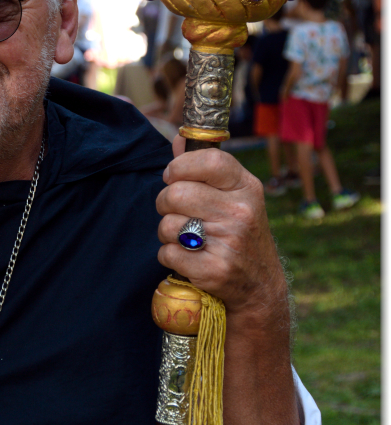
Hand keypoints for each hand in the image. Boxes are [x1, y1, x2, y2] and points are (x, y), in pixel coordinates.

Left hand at [155, 138, 286, 326]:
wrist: (260, 286)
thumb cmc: (239, 233)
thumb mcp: (234, 196)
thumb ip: (204, 167)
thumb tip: (179, 138)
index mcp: (246, 188)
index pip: (208, 160)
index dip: (180, 166)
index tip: (173, 176)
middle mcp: (240, 213)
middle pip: (176, 193)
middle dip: (165, 203)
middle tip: (175, 211)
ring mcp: (229, 243)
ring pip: (167, 225)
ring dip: (167, 232)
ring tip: (185, 236)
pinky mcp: (213, 270)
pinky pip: (168, 253)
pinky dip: (170, 256)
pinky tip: (187, 257)